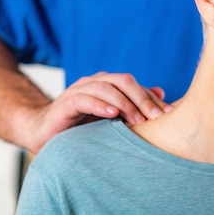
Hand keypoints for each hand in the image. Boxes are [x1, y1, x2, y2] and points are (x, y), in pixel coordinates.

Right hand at [24, 71, 171, 152]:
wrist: (44, 133)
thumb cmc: (80, 126)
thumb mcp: (111, 117)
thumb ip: (133, 104)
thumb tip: (162, 93)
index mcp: (107, 84)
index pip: (134, 85)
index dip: (152, 98)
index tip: (169, 113)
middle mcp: (94, 83)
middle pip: (123, 81)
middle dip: (142, 98)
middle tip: (156, 116)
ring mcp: (79, 90)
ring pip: (106, 87)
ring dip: (124, 103)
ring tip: (138, 119)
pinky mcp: (66, 103)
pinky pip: (84, 99)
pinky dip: (99, 105)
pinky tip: (112, 114)